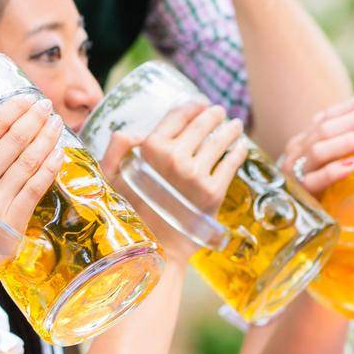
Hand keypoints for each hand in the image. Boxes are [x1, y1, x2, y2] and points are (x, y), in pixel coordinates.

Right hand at [0, 96, 63, 284]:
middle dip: (36, 116)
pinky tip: (59, 152)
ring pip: (30, 158)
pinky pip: (36, 185)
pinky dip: (50, 166)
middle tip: (47, 105)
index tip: (28, 98)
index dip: (15, 108)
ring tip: (57, 123)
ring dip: (48, 136)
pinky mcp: (13, 219)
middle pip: (17, 137)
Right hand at [106, 101, 247, 257]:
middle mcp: (175, 158)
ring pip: (220, 141)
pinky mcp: (214, 192)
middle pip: (202, 124)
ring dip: (231, 129)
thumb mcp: (112, 178)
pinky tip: (241, 147)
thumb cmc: (131, 212)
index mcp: (151, 150)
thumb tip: (136, 132)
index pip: (178, 115)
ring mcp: (196, 175)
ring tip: (236, 125)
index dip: (192, 106)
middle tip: (220, 111)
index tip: (200, 104)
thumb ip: (118, 148)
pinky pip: (231, 163)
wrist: (156, 248)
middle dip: (214, 115)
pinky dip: (238, 151)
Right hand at [279, 95, 353, 194]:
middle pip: (326, 128)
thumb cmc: (319, 188)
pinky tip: (352, 165)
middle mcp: (298, 150)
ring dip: (349, 141)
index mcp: (306, 138)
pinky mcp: (299, 193)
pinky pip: (314, 180)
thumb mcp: (331, 161)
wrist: (293, 218)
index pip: (329, 115)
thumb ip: (347, 144)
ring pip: (320, 150)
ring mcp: (296, 171)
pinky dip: (333, 171)